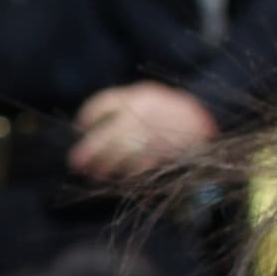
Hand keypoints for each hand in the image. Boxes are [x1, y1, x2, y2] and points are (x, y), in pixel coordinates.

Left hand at [69, 83, 218, 179]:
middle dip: (89, 150)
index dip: (88, 115)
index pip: (105, 103)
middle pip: (109, 134)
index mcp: (140, 96)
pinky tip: (118, 179)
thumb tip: (86, 127)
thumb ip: (119, 107)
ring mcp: (155, 136)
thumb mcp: (145, 97)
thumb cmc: (164, 112)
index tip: (79, 127)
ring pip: (122, 155)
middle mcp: (146, 116)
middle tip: (75, 163)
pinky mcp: (165, 155)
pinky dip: (127, 175)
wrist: (201, 123)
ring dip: (105, 167)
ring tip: (95, 175)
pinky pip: (140, 168)